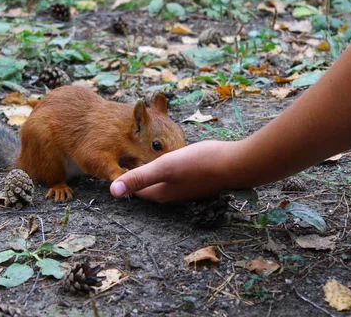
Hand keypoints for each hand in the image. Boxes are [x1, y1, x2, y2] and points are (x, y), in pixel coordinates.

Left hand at [109, 140, 251, 202]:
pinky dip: (170, 169)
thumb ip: (139, 177)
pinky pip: (177, 177)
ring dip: (154, 172)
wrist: (238, 164)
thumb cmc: (200, 164)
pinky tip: (173, 157)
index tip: (117, 162)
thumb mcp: (165, 166)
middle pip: (149, 187)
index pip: (135, 190)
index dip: (124, 177)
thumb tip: (112, 192)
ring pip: (164, 182)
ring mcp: (188, 190)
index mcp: (162, 194)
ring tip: (146, 155)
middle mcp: (174, 196)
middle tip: (127, 158)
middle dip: (137, 176)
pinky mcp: (200, 181)